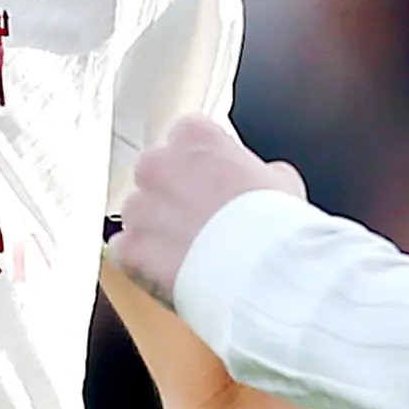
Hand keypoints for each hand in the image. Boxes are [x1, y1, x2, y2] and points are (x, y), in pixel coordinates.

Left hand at [110, 115, 299, 304]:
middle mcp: (157, 163)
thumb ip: (255, 169)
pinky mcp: (130, 246)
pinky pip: (127, 251)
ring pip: (138, 213)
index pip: (186, 138)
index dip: (201, 165)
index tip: (213, 184)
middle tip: (200, 221)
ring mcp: (139, 206)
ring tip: (190, 253)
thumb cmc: (276, 225)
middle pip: (155, 173)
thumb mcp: (281, 180)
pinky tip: (172, 272)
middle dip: (171, 194)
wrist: (261, 272)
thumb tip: (257, 176)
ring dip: (156, 229)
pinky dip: (143, 262)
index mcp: (194, 136)